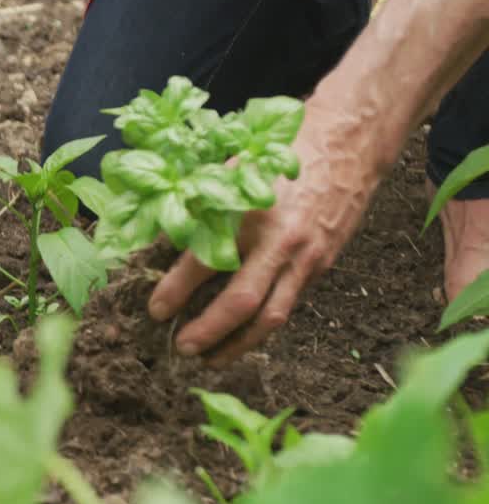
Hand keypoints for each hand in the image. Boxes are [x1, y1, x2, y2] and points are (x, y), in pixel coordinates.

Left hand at [146, 101, 386, 365]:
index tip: (154, 310)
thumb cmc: (281, 151)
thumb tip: (162, 240)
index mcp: (249, 211)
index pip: (203, 260)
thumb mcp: (235, 169)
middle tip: (181, 347)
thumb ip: (202, 206)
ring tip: (210, 359)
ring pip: (271, 317)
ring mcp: (305, 257)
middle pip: (240, 301)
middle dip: (207, 331)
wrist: (348, 144)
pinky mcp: (321, 266)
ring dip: (238, 345)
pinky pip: (288, 305)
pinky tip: (242, 337)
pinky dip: (262, 326)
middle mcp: (278, 240)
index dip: (174, 289)